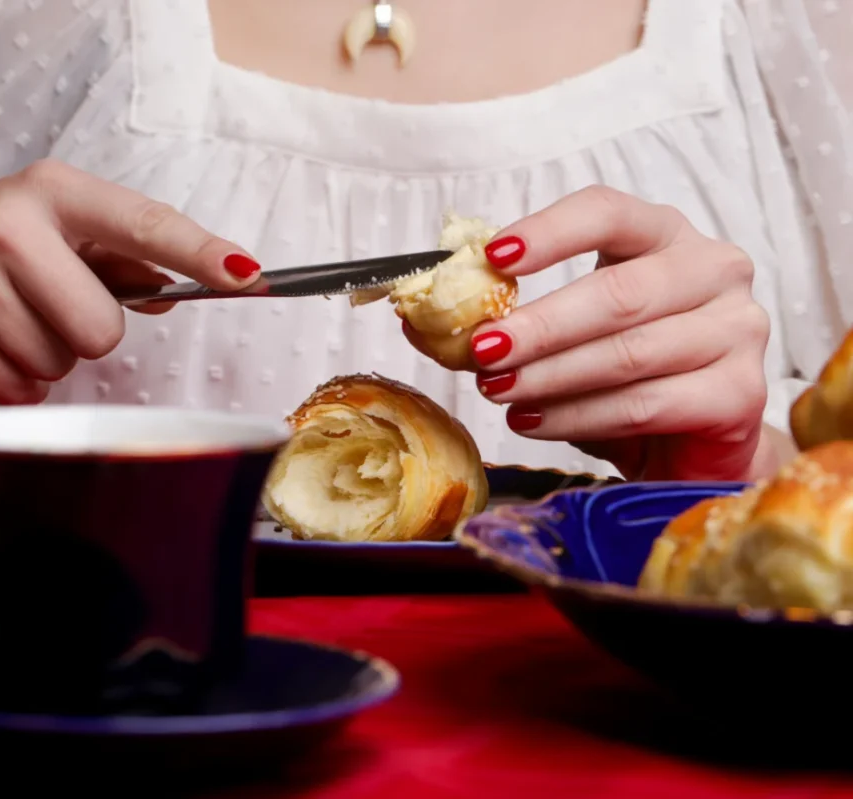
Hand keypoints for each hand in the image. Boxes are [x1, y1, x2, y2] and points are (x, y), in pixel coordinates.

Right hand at [0, 160, 260, 403]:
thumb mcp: (47, 219)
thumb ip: (114, 253)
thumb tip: (180, 289)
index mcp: (52, 191)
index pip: (143, 224)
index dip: (200, 255)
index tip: (249, 277)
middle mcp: (12, 227)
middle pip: (104, 329)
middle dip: (85, 331)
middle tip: (44, 303)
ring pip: (62, 363)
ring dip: (44, 354)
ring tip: (3, 315)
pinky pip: (21, 389)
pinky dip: (12, 378)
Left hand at [434, 186, 774, 480]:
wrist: (690, 442)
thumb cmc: (622, 376)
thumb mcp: (563, 337)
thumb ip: (502, 320)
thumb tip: (417, 319)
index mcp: (664, 236)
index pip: (608, 212)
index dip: (549, 232)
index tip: (492, 255)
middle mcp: (712, 270)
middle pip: (616, 291)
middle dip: (540, 325)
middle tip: (482, 349)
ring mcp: (736, 330)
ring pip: (629, 352)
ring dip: (551, 375)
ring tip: (497, 391)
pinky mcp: (739, 392)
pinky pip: (647, 404)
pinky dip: (580, 416)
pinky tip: (531, 420)